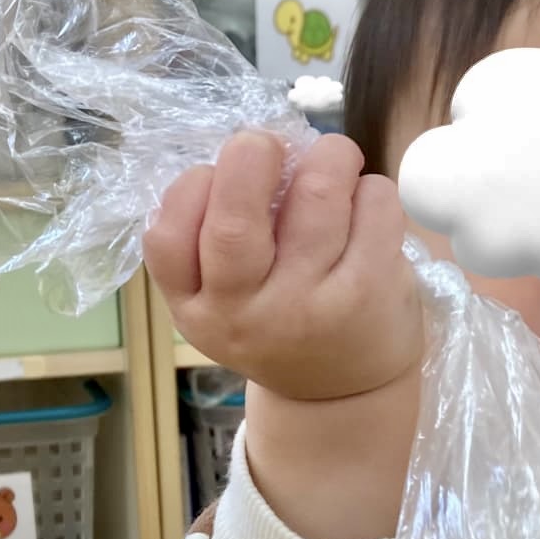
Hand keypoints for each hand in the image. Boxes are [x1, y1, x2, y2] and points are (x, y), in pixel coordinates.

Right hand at [145, 132, 420, 403]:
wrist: (341, 393)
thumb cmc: (275, 321)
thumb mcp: (221, 298)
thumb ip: (214, 234)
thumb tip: (256, 145)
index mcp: (198, 309)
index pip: (165, 238)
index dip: (190, 186)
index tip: (215, 175)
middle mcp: (246, 313)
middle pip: (235, 220)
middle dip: (252, 155)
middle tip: (268, 145)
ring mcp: (310, 307)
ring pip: (319, 193)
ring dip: (328, 156)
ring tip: (332, 165)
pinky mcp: (370, 293)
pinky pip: (374, 204)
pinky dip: (370, 187)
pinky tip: (363, 207)